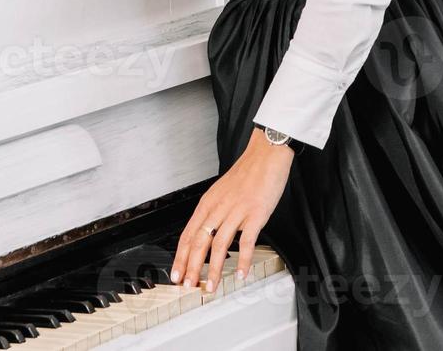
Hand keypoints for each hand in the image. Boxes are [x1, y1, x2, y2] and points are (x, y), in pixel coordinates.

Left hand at [170, 131, 292, 292]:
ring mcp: (236, 211)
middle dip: (191, 267)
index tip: (177, 274)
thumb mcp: (222, 193)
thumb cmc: (246, 175)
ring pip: (219, 245)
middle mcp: (218, 208)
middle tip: (188, 286)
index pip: (188, 235)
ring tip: (211, 286)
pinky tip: (241, 273)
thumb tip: (206, 233)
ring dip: (213, 269)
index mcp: (207, 204)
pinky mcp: (255, 214)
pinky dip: (243, 259)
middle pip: (199, 242)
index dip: (181, 257)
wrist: (265, 155)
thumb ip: (214, 213)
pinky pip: (247, 240)